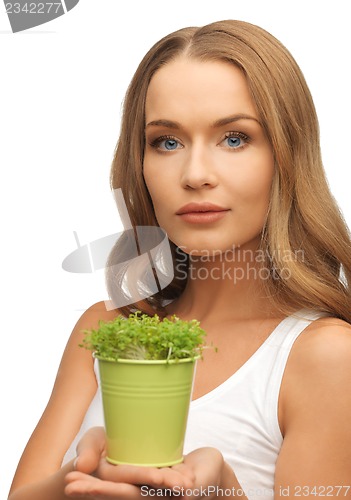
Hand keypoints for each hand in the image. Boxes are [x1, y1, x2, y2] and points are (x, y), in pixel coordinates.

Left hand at [64, 427, 238, 498]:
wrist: (213, 473)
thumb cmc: (208, 475)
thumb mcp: (201, 479)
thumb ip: (190, 484)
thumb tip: (181, 490)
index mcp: (156, 494)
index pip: (125, 494)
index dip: (102, 489)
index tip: (78, 482)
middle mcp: (147, 493)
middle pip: (115, 493)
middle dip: (91, 489)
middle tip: (67, 483)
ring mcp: (146, 486)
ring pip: (117, 486)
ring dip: (94, 484)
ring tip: (72, 477)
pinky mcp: (149, 475)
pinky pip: (126, 478)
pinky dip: (108, 478)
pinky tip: (95, 469)